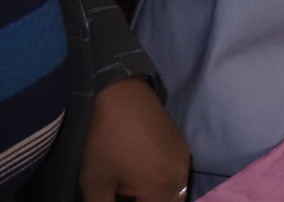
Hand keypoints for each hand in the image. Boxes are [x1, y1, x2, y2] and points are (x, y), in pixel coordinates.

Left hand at [79, 76, 189, 201]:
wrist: (122, 95)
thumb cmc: (106, 140)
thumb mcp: (96, 183)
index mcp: (163, 187)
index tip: (118, 198)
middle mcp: (181, 175)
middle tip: (127, 196)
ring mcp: (184, 159)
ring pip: (177, 192)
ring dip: (160, 196)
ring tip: (135, 191)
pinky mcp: (181, 146)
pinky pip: (178, 175)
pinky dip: (164, 183)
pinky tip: (144, 175)